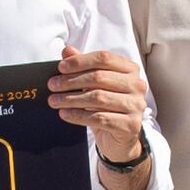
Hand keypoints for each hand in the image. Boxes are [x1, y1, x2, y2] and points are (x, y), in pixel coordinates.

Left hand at [48, 46, 152, 172]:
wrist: (119, 139)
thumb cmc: (106, 107)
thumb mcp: (94, 85)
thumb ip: (83, 66)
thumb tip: (67, 50)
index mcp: (130, 69)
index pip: (104, 58)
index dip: (80, 61)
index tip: (60, 68)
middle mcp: (137, 85)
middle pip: (99, 77)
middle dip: (71, 81)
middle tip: (52, 85)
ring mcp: (136, 106)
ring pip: (97, 98)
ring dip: (71, 99)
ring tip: (54, 101)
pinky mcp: (131, 125)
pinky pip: (99, 118)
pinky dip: (78, 115)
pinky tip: (64, 114)